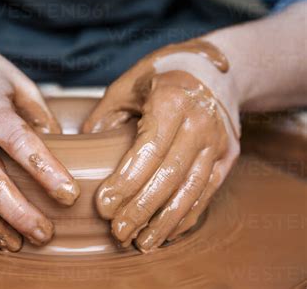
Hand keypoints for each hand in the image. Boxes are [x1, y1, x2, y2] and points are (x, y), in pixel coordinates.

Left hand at [82, 39, 239, 252]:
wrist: (219, 70)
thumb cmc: (164, 75)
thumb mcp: (129, 83)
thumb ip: (105, 115)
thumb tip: (85, 150)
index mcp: (172, 100)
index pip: (148, 150)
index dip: (126, 182)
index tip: (103, 206)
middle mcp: (200, 122)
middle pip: (169, 175)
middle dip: (142, 209)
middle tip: (118, 233)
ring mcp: (219, 141)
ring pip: (191, 189)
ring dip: (165, 221)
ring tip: (142, 243)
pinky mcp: (229, 156)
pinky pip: (207, 191)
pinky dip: (187, 215)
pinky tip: (166, 232)